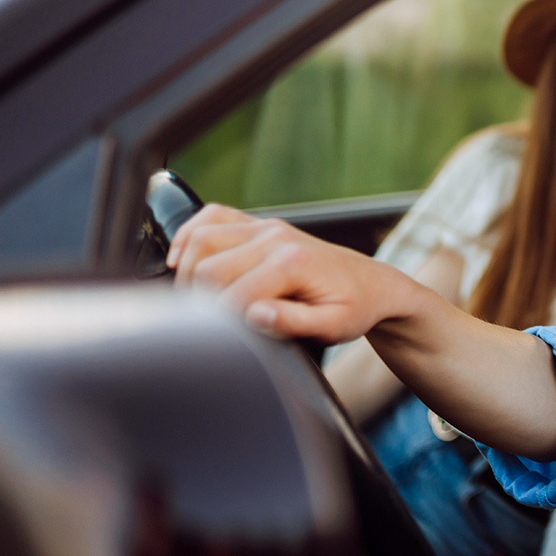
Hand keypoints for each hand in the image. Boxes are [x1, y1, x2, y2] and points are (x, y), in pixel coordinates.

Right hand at [168, 203, 418, 343]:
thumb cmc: (354, 308)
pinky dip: (190, 234)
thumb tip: (254, 315)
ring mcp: (266, 227)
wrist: (371, 284)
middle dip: (198, 300)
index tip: (228, 340)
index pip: (231, 296)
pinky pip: (213, 216)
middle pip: (208, 267)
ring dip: (188, 271)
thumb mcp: (333, 326)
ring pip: (202, 239)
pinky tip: (183, 259)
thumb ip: (293, 323)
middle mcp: (276, 238)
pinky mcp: (260, 224)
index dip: (221, 324)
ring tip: (196, 301)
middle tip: (207, 325)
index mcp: (294, 263)